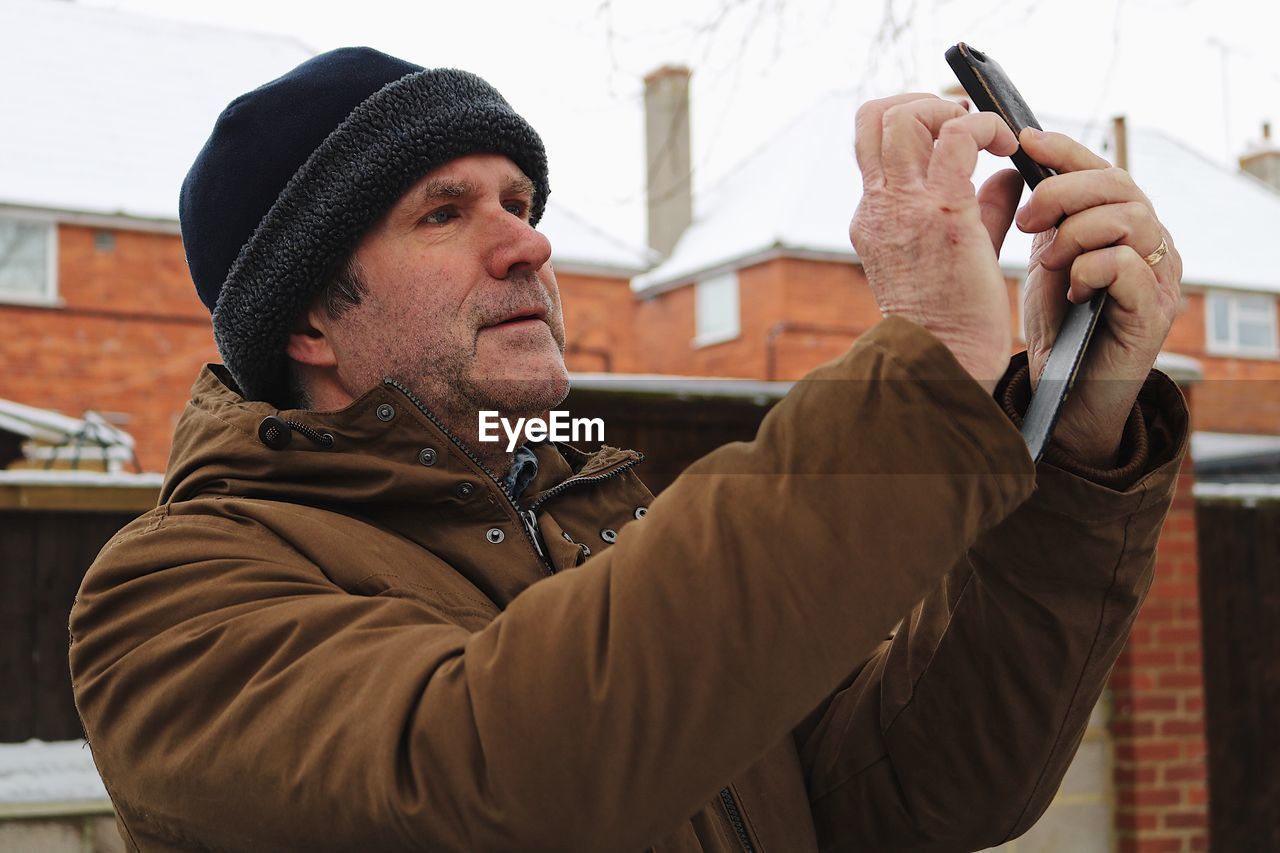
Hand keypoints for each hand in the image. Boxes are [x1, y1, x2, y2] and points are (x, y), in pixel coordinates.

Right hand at [850, 94, 1025, 392]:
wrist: (943, 361)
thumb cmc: (952, 320)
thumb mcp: (957, 252)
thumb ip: (979, 207)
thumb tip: (1008, 173)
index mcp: (873, 218)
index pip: (872, 142)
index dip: (910, 120)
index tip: (949, 131)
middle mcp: (880, 207)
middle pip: (877, 115)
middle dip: (926, 103)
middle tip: (966, 123)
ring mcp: (904, 208)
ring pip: (906, 115)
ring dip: (951, 109)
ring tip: (986, 134)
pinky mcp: (943, 214)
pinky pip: (959, 138)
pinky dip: (986, 126)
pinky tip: (1007, 146)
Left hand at [1016, 128, 1181, 466]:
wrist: (1067, 390)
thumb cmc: (1059, 324)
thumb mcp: (1045, 259)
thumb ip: (1042, 218)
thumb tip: (1012, 166)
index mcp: (1121, 224)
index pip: (1101, 168)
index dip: (1065, 150)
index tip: (1023, 142)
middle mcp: (1150, 242)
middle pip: (1119, 183)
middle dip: (1064, 192)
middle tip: (1026, 220)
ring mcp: (1158, 275)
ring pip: (1128, 218)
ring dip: (1076, 233)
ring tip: (1048, 262)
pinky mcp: (1154, 311)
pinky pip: (1128, 266)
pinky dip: (1091, 269)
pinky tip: (1072, 290)